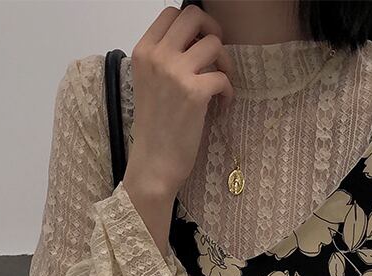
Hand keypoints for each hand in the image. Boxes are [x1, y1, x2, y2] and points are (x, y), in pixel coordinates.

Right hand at [125, 3, 234, 198]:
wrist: (154, 163)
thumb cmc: (155, 128)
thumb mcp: (150, 84)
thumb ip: (166, 59)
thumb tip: (197, 41)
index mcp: (143, 51)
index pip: (171, 13)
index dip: (193, 25)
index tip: (200, 44)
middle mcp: (157, 56)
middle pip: (193, 16)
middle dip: (212, 31)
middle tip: (216, 57)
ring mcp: (175, 73)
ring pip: (214, 44)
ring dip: (224, 64)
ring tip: (220, 86)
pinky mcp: (194, 93)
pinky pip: (223, 76)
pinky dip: (228, 91)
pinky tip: (221, 105)